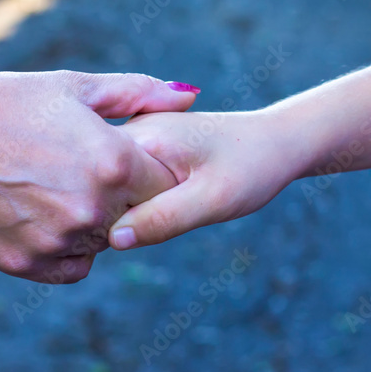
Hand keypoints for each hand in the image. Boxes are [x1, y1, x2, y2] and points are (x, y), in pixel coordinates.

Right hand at [0, 68, 197, 282]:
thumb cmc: (2, 99)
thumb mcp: (74, 87)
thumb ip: (138, 95)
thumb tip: (190, 96)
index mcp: (114, 162)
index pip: (165, 184)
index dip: (148, 170)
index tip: (126, 159)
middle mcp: (93, 210)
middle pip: (136, 217)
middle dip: (121, 197)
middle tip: (80, 170)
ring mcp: (57, 241)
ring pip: (101, 244)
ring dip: (90, 223)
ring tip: (51, 186)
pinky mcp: (24, 264)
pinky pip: (70, 267)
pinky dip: (65, 249)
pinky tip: (41, 214)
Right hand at [108, 109, 307, 249]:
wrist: (274, 141)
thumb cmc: (251, 167)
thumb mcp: (213, 199)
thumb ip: (164, 218)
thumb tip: (114, 240)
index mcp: (141, 137)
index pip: (98, 186)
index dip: (110, 218)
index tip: (148, 228)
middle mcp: (128, 132)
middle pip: (96, 189)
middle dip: (115, 216)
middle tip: (171, 213)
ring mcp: (131, 140)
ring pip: (105, 190)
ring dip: (122, 210)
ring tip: (171, 206)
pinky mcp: (137, 151)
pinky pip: (116, 186)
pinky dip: (129, 202)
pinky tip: (158, 205)